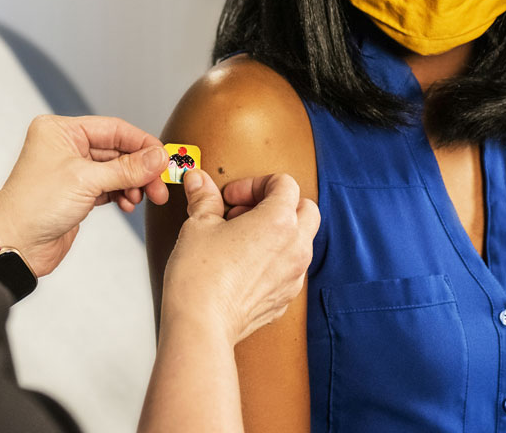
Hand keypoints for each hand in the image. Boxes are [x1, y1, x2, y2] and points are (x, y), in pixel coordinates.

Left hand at [0, 115, 170, 276]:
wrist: (14, 245)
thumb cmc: (34, 206)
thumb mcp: (86, 181)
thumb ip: (127, 169)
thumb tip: (159, 157)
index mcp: (61, 131)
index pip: (113, 129)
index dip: (142, 143)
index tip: (164, 158)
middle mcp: (65, 146)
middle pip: (117, 150)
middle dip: (141, 168)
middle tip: (159, 185)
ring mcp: (72, 171)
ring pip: (115, 170)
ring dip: (133, 183)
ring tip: (144, 198)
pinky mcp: (77, 193)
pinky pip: (109, 187)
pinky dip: (122, 194)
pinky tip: (128, 204)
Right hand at [160, 170, 318, 344]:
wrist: (201, 325)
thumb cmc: (200, 275)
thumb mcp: (199, 225)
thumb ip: (204, 197)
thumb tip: (199, 180)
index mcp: (280, 221)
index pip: (284, 184)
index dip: (254, 183)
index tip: (231, 198)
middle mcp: (296, 247)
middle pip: (306, 209)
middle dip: (277, 204)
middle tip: (244, 213)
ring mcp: (294, 276)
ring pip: (301, 240)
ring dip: (278, 232)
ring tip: (241, 240)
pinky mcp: (285, 298)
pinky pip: (290, 269)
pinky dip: (274, 260)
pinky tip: (243, 266)